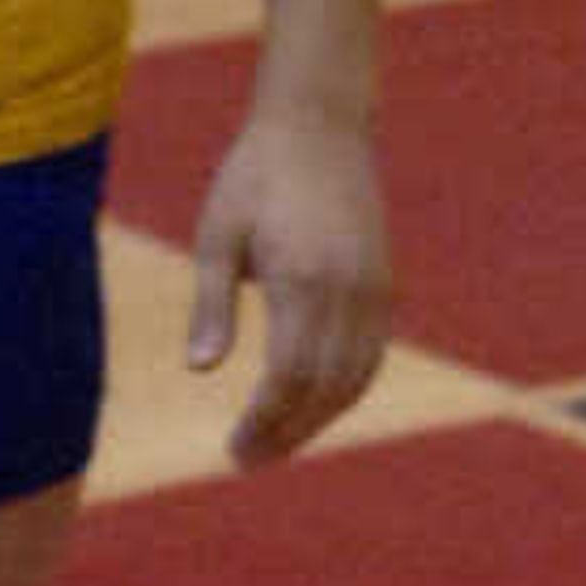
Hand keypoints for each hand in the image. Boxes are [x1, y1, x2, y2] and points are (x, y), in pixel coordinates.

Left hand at [187, 101, 391, 464]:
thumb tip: (201, 370)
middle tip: (248, 460)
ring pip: (356, 378)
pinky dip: (346, 390)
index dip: (264, 421)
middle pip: (325, 388)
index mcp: (303, 279)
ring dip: (318, 419)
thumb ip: (212, 305)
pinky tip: (313, 407)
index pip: (288, 376)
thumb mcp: (217, 235)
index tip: (235, 450)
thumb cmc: (254, 176)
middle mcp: (349, 290)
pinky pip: (372, 354)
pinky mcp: (384, 284)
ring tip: (276, 444)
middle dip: (288, 432)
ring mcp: (374, 288)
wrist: (320, 125)